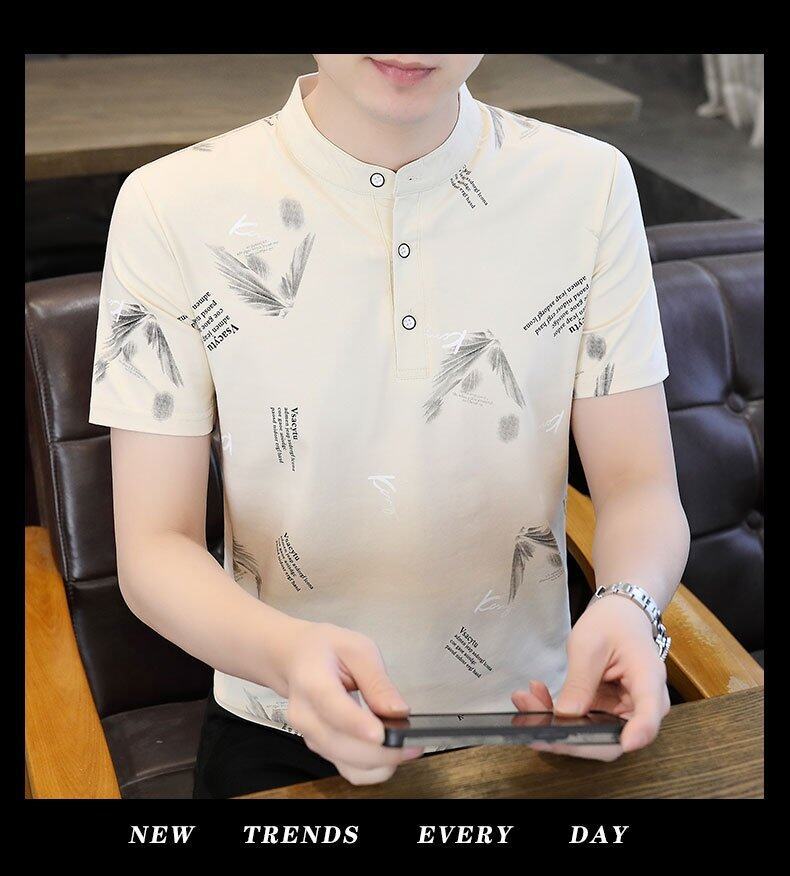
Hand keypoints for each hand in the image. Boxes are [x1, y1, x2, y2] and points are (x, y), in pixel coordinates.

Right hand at [276, 621, 422, 784]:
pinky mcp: (322, 749)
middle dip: (381, 751)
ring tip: (407, 748)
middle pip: (341, 744)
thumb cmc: (326, 650)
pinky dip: (372, 770)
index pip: (332, 707)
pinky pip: (348, 771)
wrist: (296, 659)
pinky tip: (390, 756)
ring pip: (346, 763)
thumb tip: (398, 711)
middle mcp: (306, 716)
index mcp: (312, 681)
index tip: (382, 734)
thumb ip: (377, 681)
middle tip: (414, 743)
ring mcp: (311, 736)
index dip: (357, 724)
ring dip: (380, 763)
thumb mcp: (357, 649)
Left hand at [512, 595, 669, 760]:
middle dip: (569, 736)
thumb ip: (580, 682)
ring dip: (555, 725)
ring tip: (525, 699)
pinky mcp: (606, 714)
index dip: (639, 733)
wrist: (618, 617)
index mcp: (647, 681)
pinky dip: (557, 715)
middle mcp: (641, 706)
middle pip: (613, 739)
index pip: (649, 715)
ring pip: (592, 736)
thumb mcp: (589, 646)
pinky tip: (536, 696)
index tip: (625, 743)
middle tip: (531, 720)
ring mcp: (623, 713)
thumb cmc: (610, 625)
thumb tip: (565, 716)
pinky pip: (582, 725)